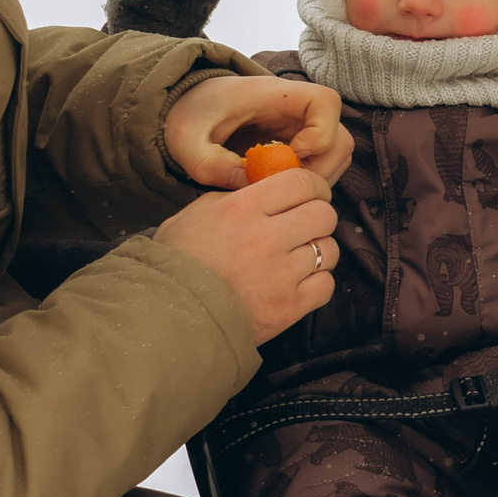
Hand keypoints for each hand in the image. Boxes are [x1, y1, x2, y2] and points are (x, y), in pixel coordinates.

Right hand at [154, 168, 341, 342]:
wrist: (168, 314)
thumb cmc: (179, 260)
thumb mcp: (198, 212)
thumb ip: (237, 196)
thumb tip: (272, 188)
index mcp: (242, 209)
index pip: (301, 182)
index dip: (314, 185)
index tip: (311, 193)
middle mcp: (265, 238)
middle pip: (324, 214)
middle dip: (318, 217)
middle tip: (306, 225)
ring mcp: (280, 275)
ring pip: (328, 250)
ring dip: (318, 251)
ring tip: (297, 257)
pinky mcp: (288, 307)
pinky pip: (325, 285)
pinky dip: (316, 282)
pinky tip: (297, 282)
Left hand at [166, 75, 352, 187]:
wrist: (184, 109)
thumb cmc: (188, 116)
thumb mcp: (187, 142)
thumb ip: (211, 165)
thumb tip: (248, 183)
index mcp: (274, 94)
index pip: (326, 102)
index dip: (320, 134)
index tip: (289, 155)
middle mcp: (295, 108)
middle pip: (340, 135)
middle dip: (321, 168)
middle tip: (286, 186)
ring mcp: (298, 126)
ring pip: (336, 152)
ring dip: (317, 177)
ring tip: (279, 188)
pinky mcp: (295, 142)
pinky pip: (321, 162)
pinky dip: (308, 179)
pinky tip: (277, 186)